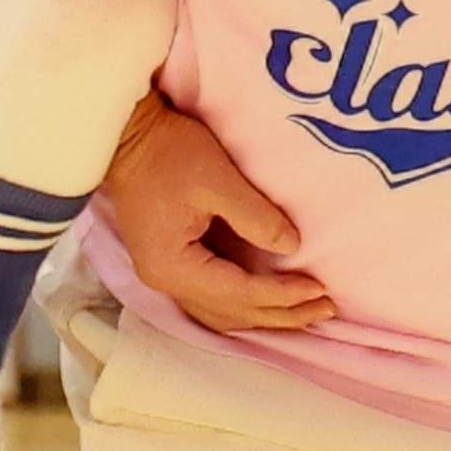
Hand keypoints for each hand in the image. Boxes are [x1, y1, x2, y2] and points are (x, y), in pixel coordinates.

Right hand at [92, 95, 327, 332]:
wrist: (125, 135)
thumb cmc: (167, 151)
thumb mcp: (217, 180)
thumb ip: (256, 217)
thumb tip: (292, 247)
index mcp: (173, 266)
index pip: (238, 293)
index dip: (282, 295)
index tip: (321, 290)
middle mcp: (165, 281)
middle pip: (231, 313)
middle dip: (281, 314)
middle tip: (326, 309)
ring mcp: (164, 275)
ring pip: (222, 312)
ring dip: (264, 314)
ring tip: (306, 313)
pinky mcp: (169, 263)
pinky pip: (212, 298)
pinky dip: (244, 303)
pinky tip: (270, 302)